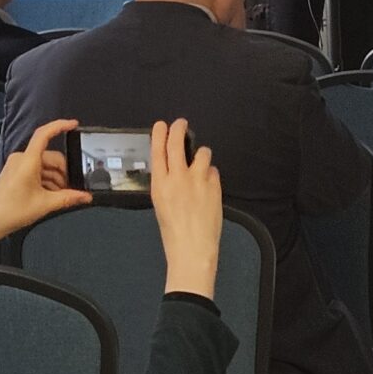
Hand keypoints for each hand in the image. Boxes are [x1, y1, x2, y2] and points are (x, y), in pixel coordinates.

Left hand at [0, 119, 91, 247]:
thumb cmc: (9, 211)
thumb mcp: (44, 204)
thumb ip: (68, 198)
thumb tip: (85, 196)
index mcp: (27, 161)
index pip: (44, 134)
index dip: (60, 126)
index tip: (73, 124)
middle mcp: (21, 159)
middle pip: (50, 156)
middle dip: (62, 170)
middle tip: (70, 187)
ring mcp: (17, 165)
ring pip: (44, 164)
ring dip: (55, 178)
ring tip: (59, 195)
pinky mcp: (15, 172)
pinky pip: (36, 170)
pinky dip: (46, 180)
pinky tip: (50, 194)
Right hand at [149, 119, 222, 298]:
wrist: (192, 249)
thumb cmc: (173, 233)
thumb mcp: (161, 206)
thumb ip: (167, 185)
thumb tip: (174, 170)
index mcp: (159, 184)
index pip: (158, 150)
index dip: (159, 134)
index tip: (162, 124)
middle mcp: (177, 177)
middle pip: (177, 143)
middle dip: (179, 129)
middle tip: (181, 123)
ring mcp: (198, 180)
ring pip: (203, 153)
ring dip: (201, 155)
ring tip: (200, 163)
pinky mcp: (214, 186)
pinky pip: (214, 171)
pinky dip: (211, 174)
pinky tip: (208, 185)